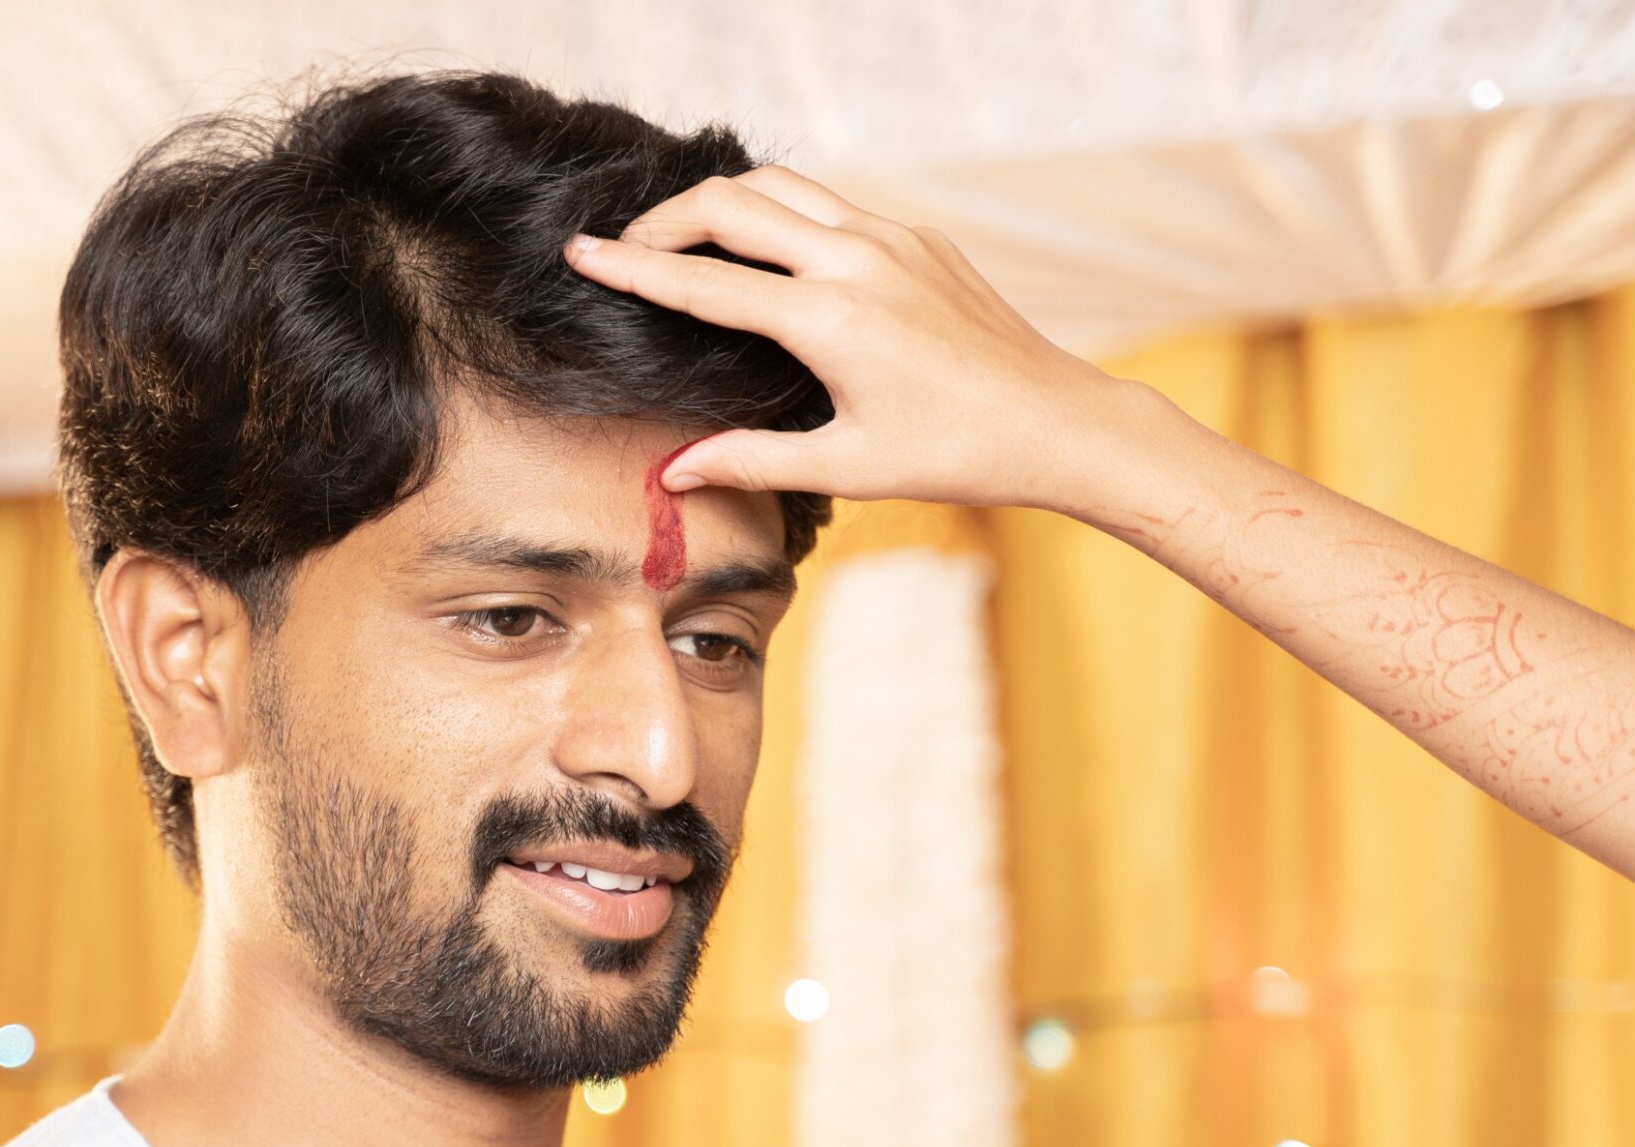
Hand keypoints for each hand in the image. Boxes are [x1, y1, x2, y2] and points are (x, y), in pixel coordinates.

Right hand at [562, 166, 1129, 510]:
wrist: (1054, 420)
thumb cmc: (954, 454)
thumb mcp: (845, 466)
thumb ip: (750, 461)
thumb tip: (674, 473)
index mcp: (829, 319)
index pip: (704, 283)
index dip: (632, 268)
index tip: (580, 253)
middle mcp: (857, 261)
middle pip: (731, 202)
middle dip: (665, 219)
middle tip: (624, 247)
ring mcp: (891, 239)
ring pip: (780, 186)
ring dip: (721, 202)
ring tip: (683, 237)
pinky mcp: (917, 238)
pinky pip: (829, 203)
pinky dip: (779, 211)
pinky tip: (764, 249)